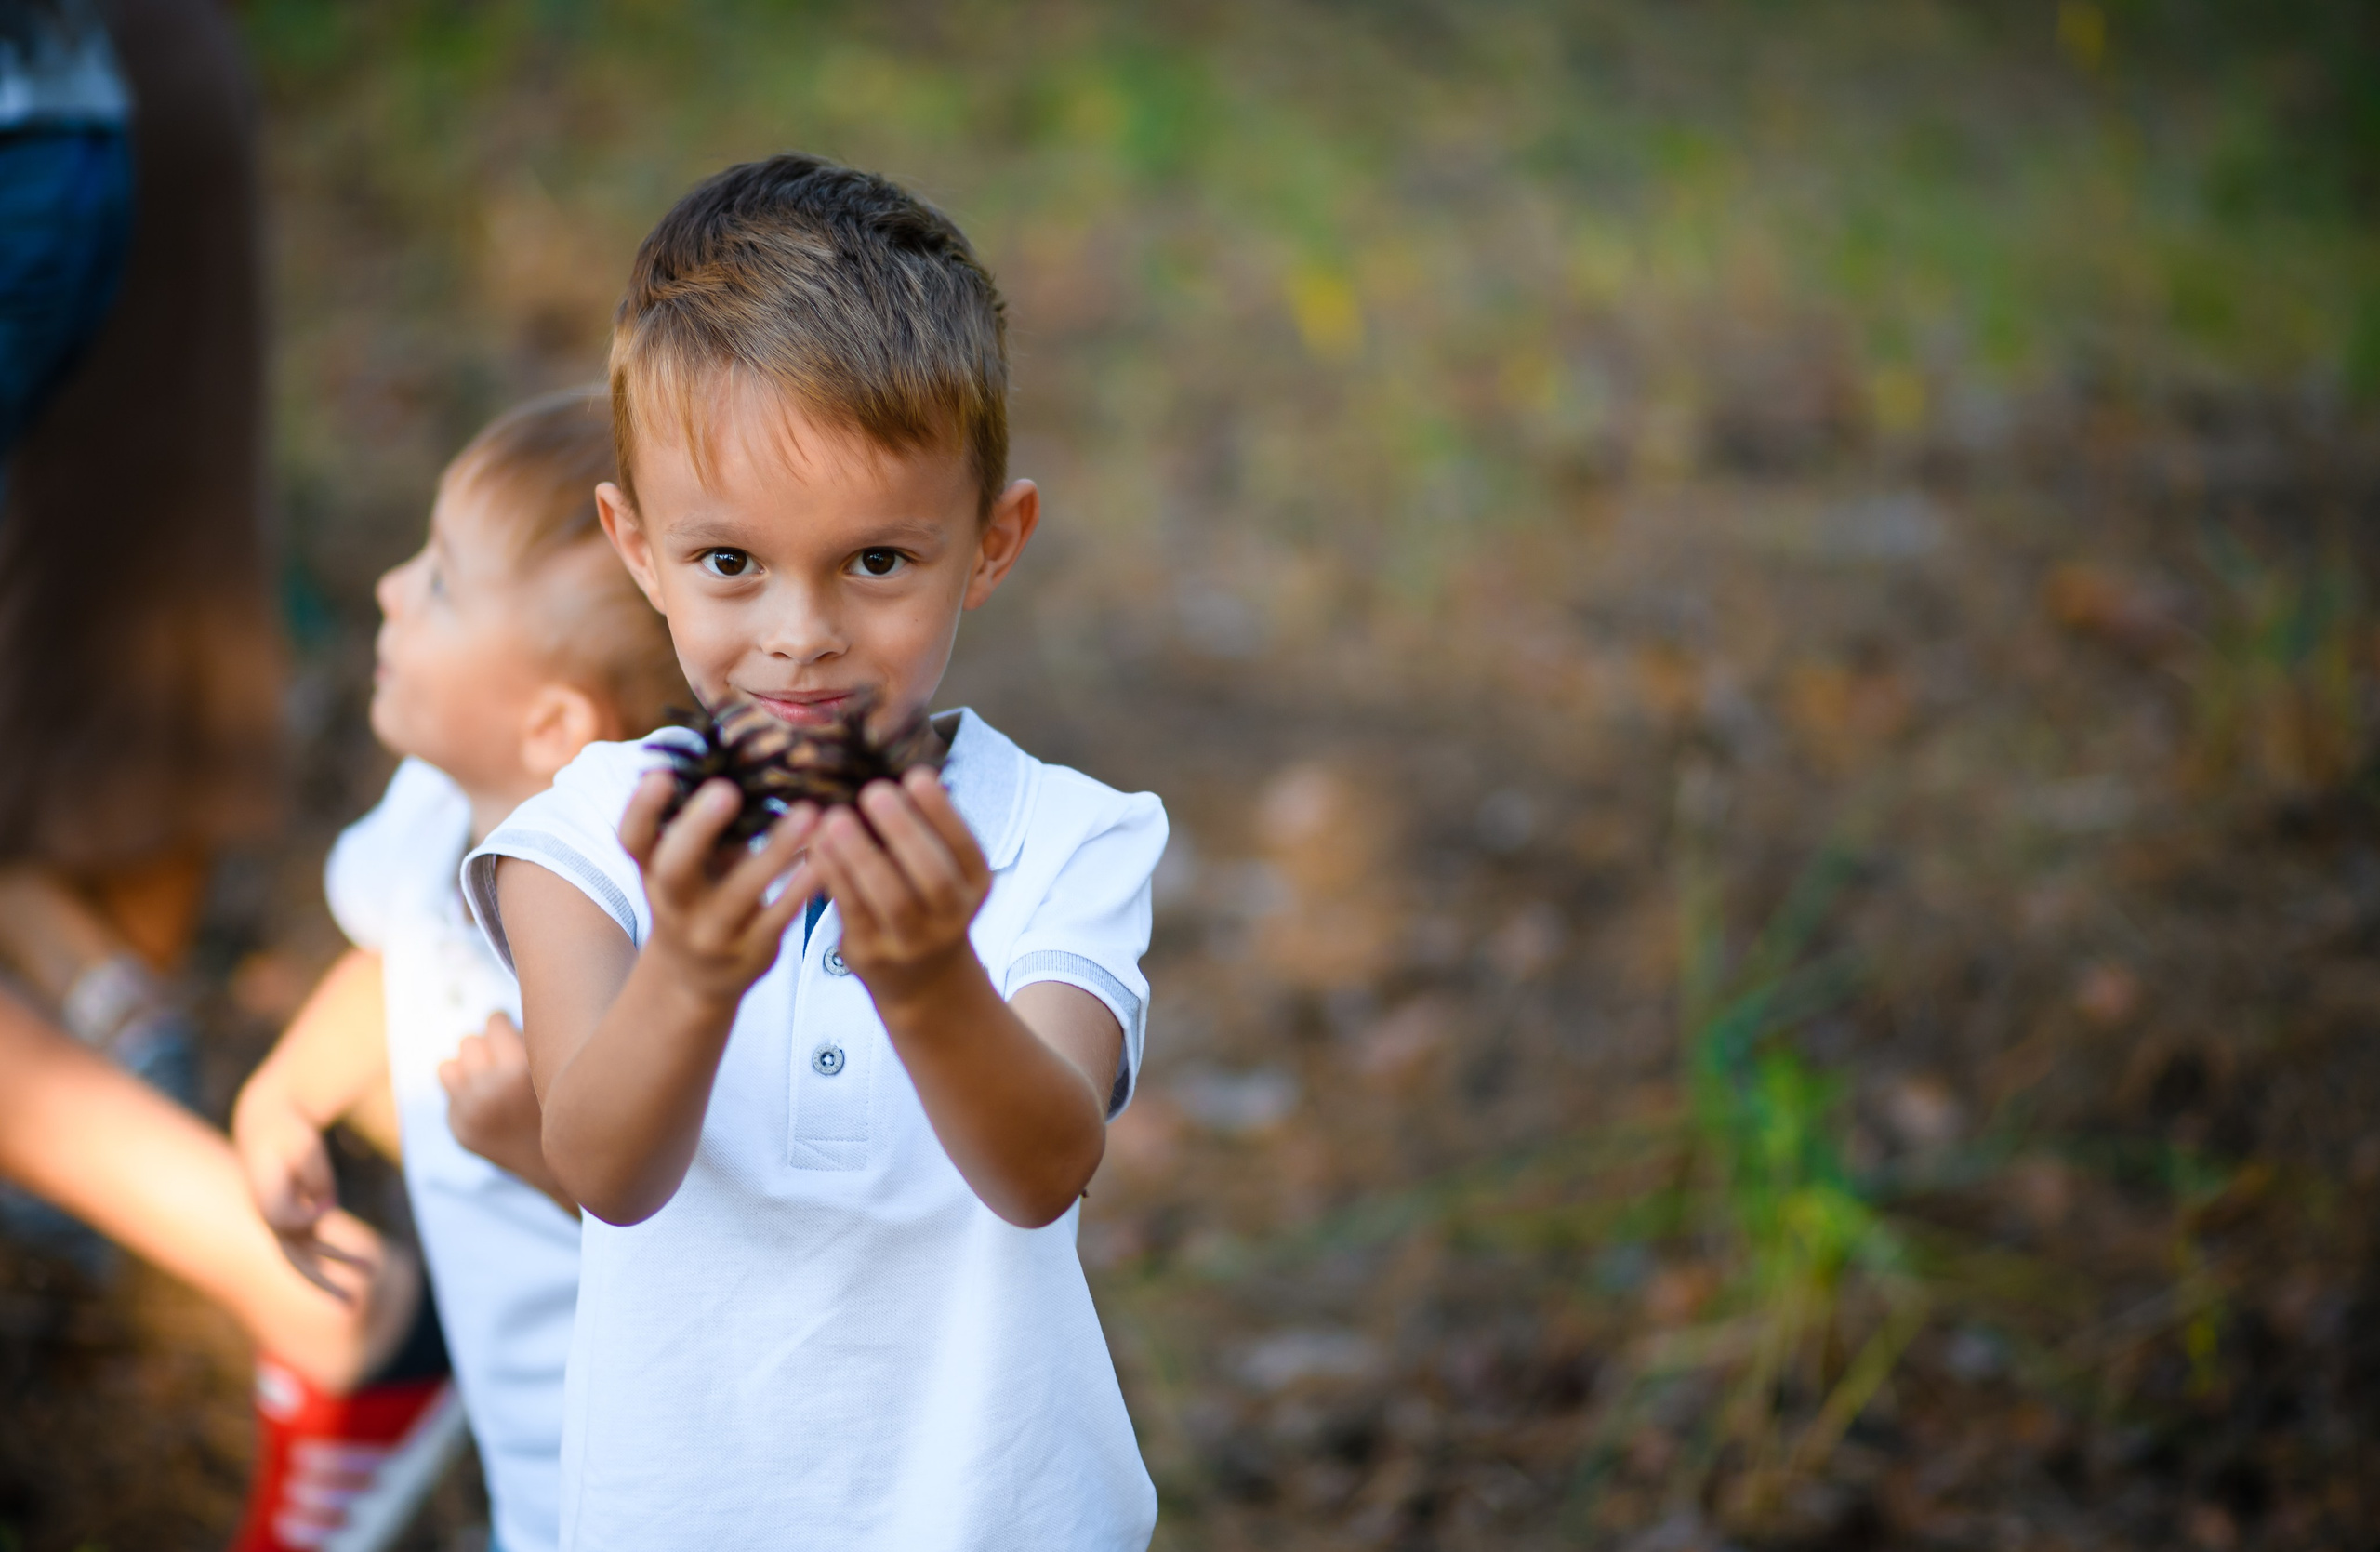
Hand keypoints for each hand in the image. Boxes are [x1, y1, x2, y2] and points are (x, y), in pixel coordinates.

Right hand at [230, 1087, 371, 1299]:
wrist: (266, 1124)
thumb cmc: (285, 1132)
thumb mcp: (301, 1145)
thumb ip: (316, 1178)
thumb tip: (328, 1210)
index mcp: (266, 1203)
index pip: (290, 1225)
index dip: (307, 1217)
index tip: (323, 1203)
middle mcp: (272, 1220)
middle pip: (296, 1261)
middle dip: (323, 1284)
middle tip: (352, 1306)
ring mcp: (283, 1222)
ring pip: (312, 1255)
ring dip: (340, 1267)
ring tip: (372, 1273)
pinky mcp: (296, 1218)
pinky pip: (318, 1244)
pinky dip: (338, 1255)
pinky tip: (364, 1262)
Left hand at [439, 1012, 568, 1206]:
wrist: (566, 1168)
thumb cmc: (568, 1104)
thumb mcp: (558, 1067)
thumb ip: (531, 1039)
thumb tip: (498, 1009)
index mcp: (519, 1071)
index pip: (493, 1021)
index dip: (505, 1024)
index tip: (513, 1030)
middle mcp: (490, 1093)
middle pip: (469, 1041)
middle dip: (486, 1047)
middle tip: (505, 1059)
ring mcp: (471, 1115)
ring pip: (449, 1066)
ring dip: (469, 1068)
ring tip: (491, 1079)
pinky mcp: (460, 1132)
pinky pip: (449, 1093)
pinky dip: (466, 1094)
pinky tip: (490, 1105)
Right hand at [619, 773, 820, 1010]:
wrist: (695, 979)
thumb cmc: (698, 894)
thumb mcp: (686, 861)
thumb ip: (702, 818)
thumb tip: (735, 741)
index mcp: (652, 871)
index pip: (632, 839)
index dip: (641, 809)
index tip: (659, 772)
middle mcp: (674, 904)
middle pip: (676, 867)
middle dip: (698, 827)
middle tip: (728, 789)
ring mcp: (712, 933)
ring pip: (740, 893)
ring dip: (776, 850)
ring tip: (810, 811)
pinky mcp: (752, 952)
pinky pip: (779, 917)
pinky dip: (803, 886)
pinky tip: (827, 857)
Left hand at [810, 768, 990, 1005]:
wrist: (921, 978)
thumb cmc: (926, 902)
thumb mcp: (945, 869)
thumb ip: (927, 830)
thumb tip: (897, 768)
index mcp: (975, 886)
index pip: (965, 847)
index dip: (943, 813)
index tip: (916, 775)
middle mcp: (951, 917)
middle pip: (933, 876)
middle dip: (904, 831)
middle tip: (875, 791)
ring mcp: (913, 942)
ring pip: (890, 899)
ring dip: (861, 856)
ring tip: (836, 818)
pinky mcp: (873, 955)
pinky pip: (852, 913)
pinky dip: (835, 879)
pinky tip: (817, 848)